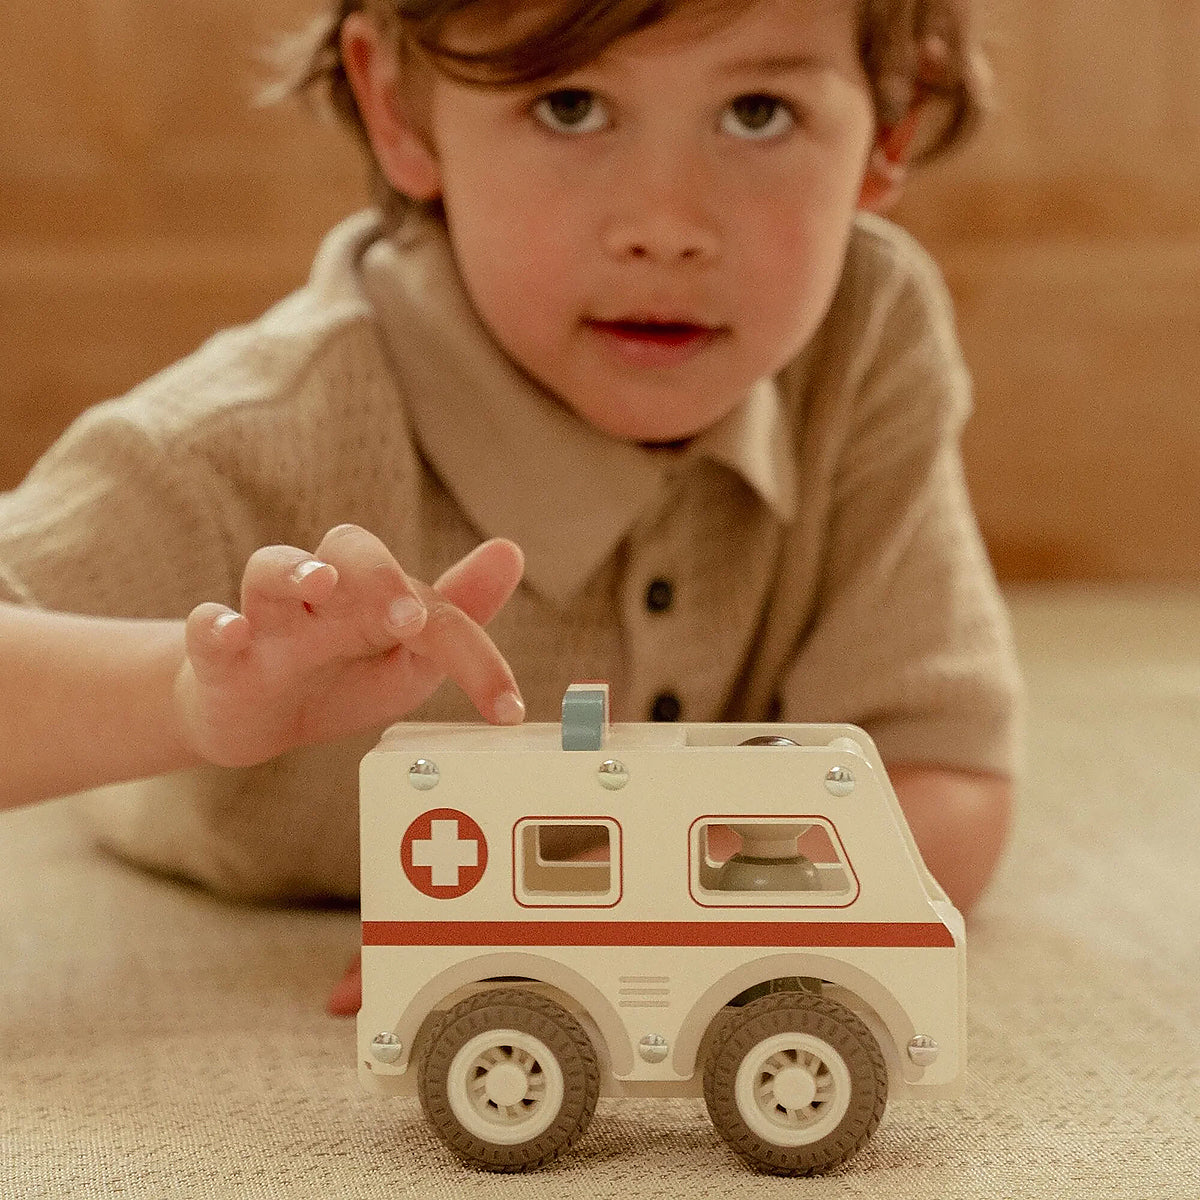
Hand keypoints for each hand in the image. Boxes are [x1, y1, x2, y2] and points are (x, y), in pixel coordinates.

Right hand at [174, 524, 524, 768]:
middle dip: (379, 575)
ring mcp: (267, 621)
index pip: (428, 600)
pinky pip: (205, 630)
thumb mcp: (408, 657)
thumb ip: (456, 615)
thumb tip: (511, 550)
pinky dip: (215, 626)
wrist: (255, 720)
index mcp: (377, 597)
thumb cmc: (341, 678)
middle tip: (407, 616)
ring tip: (318, 584)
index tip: (505, 709)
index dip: (471, 651)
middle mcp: (325, 596)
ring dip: (295, 572)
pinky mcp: (217, 657)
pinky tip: (230, 632)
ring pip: (270, 570)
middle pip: (347, 549)